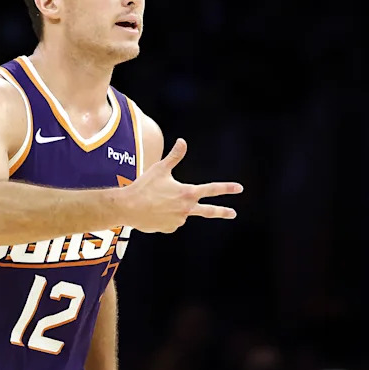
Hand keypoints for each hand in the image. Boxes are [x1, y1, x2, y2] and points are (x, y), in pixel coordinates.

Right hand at [123, 138, 242, 232]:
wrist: (128, 208)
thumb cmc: (144, 186)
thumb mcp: (160, 169)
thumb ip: (175, 156)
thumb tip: (183, 141)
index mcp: (187, 193)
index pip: (212, 189)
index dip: (227, 188)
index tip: (239, 188)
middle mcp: (186, 208)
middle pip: (209, 211)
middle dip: (223, 212)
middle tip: (233, 213)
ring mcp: (179, 220)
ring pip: (181, 212)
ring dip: (173, 206)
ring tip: (155, 201)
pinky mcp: (170, 228)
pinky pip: (171, 220)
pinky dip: (165, 215)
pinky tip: (152, 210)